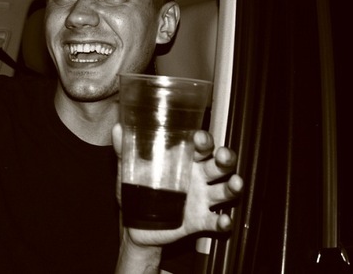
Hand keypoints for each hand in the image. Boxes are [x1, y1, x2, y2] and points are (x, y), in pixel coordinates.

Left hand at [112, 124, 242, 246]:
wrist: (134, 224)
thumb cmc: (137, 190)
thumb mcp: (130, 170)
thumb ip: (125, 150)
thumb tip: (117, 128)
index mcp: (184, 160)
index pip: (201, 146)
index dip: (204, 140)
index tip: (199, 137)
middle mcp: (198, 177)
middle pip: (219, 165)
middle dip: (225, 159)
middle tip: (222, 156)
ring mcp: (202, 199)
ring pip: (225, 190)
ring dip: (232, 186)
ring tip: (235, 184)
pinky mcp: (200, 221)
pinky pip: (216, 221)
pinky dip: (223, 222)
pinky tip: (223, 221)